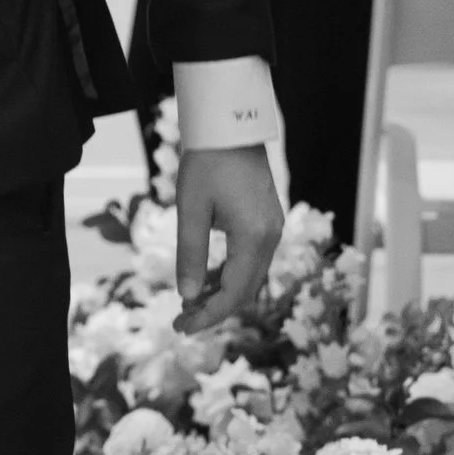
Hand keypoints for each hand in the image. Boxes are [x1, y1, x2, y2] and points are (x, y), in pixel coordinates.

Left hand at [174, 142, 282, 333]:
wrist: (230, 126)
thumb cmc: (206, 163)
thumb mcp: (190, 211)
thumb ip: (190, 256)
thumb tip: (187, 298)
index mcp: (254, 237)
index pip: (234, 293)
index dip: (209, 316)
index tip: (182, 328)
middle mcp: (271, 237)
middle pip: (246, 290)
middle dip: (214, 309)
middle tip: (181, 322)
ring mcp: (273, 228)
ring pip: (249, 276)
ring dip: (221, 292)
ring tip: (189, 304)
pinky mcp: (268, 220)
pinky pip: (251, 259)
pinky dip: (229, 273)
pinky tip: (206, 280)